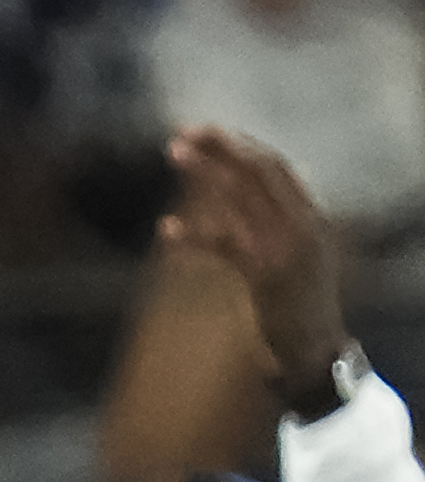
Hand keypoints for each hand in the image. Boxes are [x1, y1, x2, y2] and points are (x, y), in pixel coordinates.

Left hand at [162, 125, 346, 398]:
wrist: (315, 351)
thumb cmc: (299, 304)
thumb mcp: (299, 253)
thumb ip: (282, 218)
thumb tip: (268, 182)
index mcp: (311, 216)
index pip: (276, 167)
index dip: (240, 146)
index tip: (207, 130)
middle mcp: (304, 224)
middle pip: (260, 171)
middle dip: (222, 148)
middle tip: (182, 133)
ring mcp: (286, 248)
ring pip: (243, 197)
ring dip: (206, 173)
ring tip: (173, 153)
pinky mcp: (266, 276)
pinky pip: (226, 246)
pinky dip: (195, 234)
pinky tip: (165, 227)